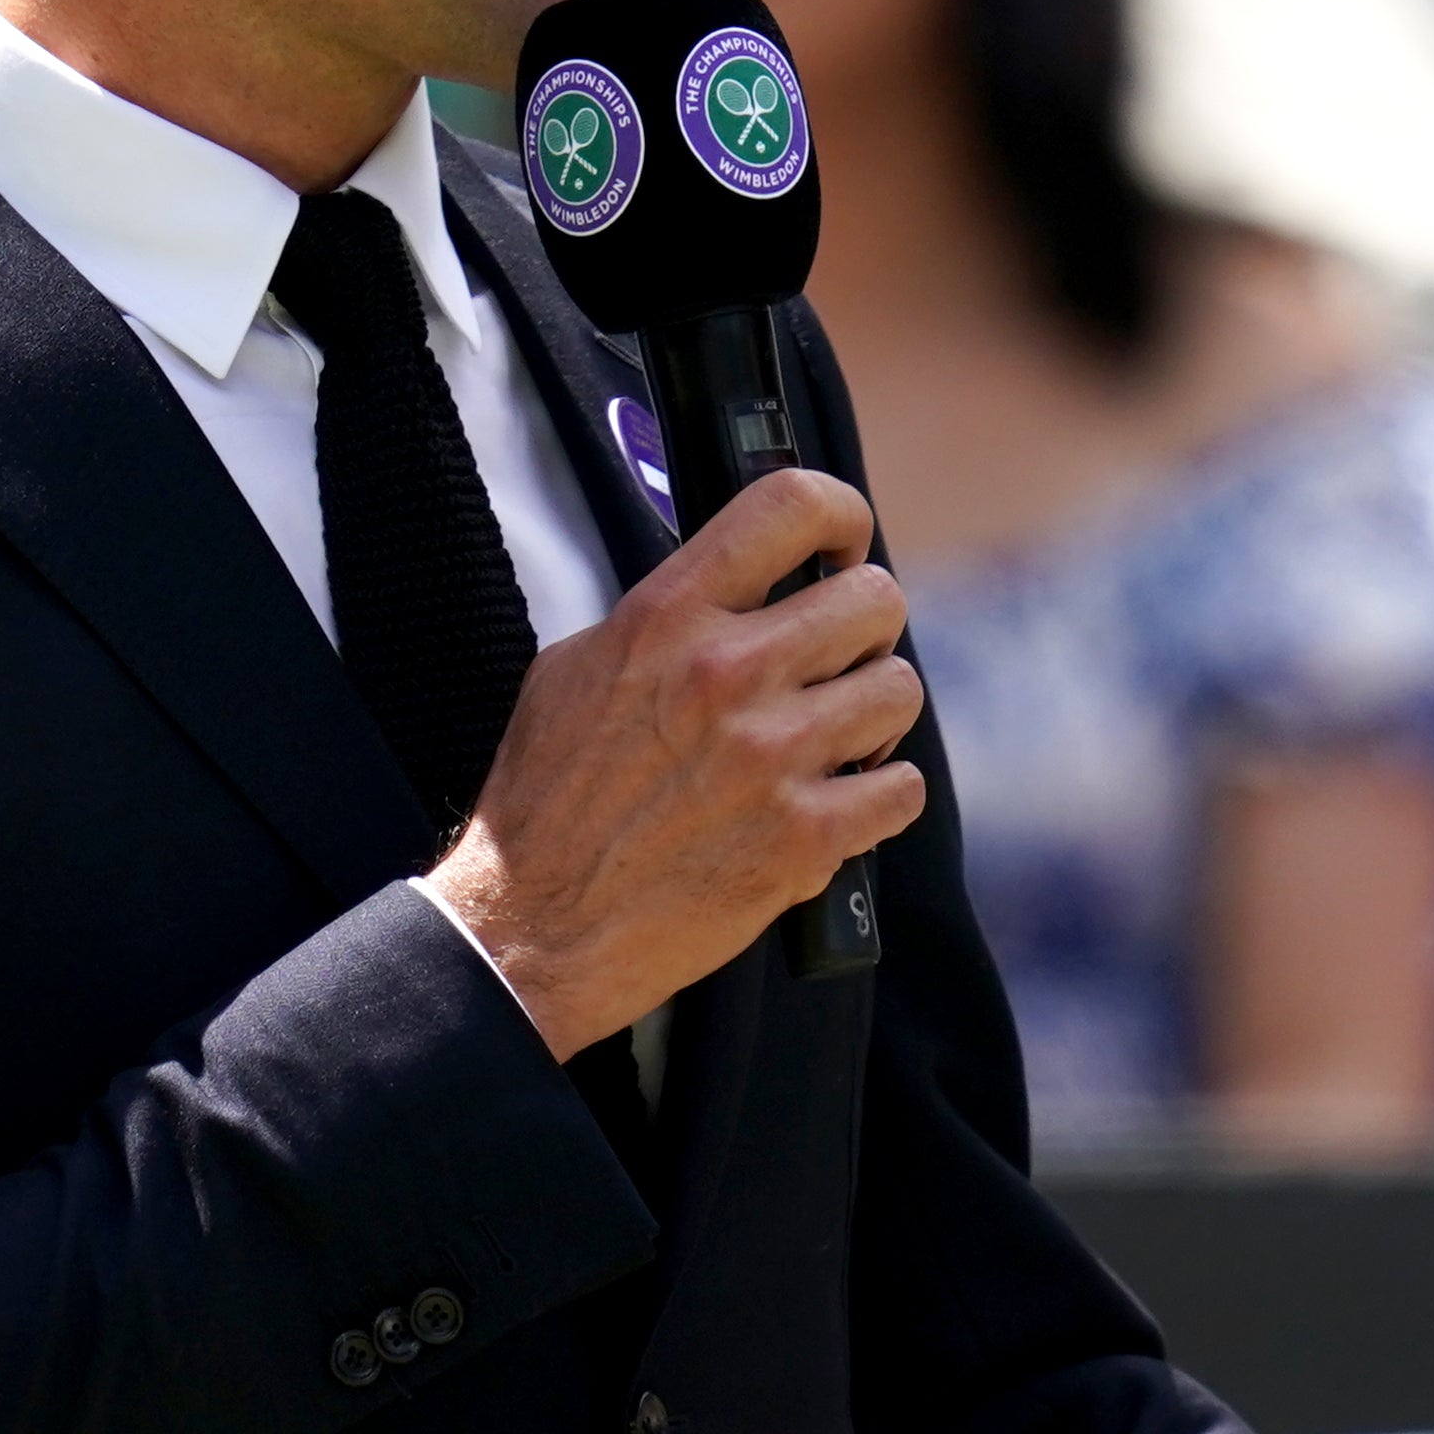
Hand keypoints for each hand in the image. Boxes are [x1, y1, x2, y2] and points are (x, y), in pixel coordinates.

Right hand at [424, 466, 925, 1057]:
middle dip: (865, 631)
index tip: (840, 544)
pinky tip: (839, 803)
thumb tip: (733, 588)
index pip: (790, 506)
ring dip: (874, 716)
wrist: (531, 927)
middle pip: (874, 599)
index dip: (840, 515)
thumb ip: (660, 618)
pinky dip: (880, 798)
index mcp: (666, 619)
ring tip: (834, 739)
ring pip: (899, 691)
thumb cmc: (547, 802)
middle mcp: (725, 675)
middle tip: (837, 661)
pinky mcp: (803, 839)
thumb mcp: (575, 669)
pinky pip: (903, 788)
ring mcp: (771, 757)